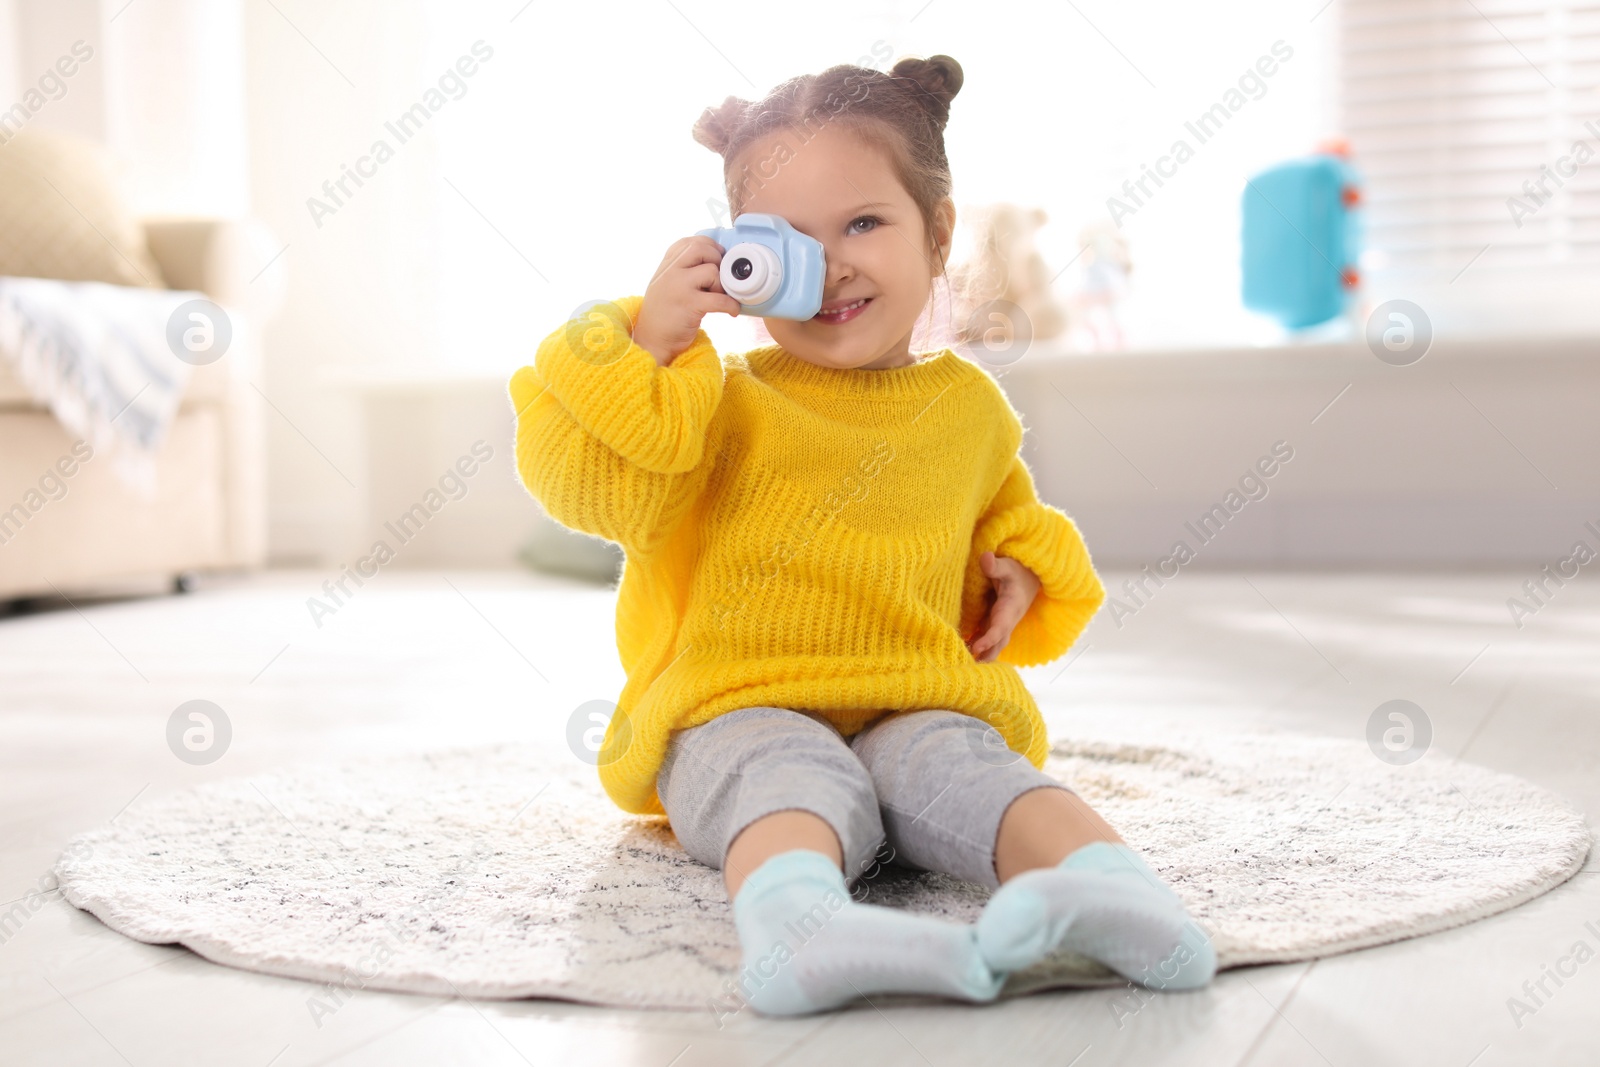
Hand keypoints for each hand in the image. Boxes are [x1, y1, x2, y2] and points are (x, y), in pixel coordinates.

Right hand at [632, 236, 741, 365]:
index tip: (717, 256)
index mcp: (666, 265)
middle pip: (701, 249)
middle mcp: (671, 272)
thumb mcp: (665, 284)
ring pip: (712, 271)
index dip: (708, 246)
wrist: (651, 340)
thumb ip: (681, 269)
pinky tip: (731, 310)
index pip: (689, 242)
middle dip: (717, 259)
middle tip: (720, 276)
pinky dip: (731, 304)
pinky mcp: (689, 305)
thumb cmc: (663, 313)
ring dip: (722, 284)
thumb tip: (713, 260)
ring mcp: (679, 287)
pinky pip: (719, 298)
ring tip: (719, 296)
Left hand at [967, 552, 1041, 662]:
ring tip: (962, 665)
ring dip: (981, 655)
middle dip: (985, 655)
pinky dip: (978, 648)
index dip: (989, 639)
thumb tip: (985, 557)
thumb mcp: (1008, 566)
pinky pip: (987, 640)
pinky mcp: (994, 624)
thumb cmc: (1017, 571)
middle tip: (967, 668)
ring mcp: (1001, 624)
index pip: (1000, 627)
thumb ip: (996, 565)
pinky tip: (962, 653)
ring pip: (993, 645)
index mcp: (1010, 608)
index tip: (976, 648)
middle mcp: (1007, 620)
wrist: (1029, 577)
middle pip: (998, 643)